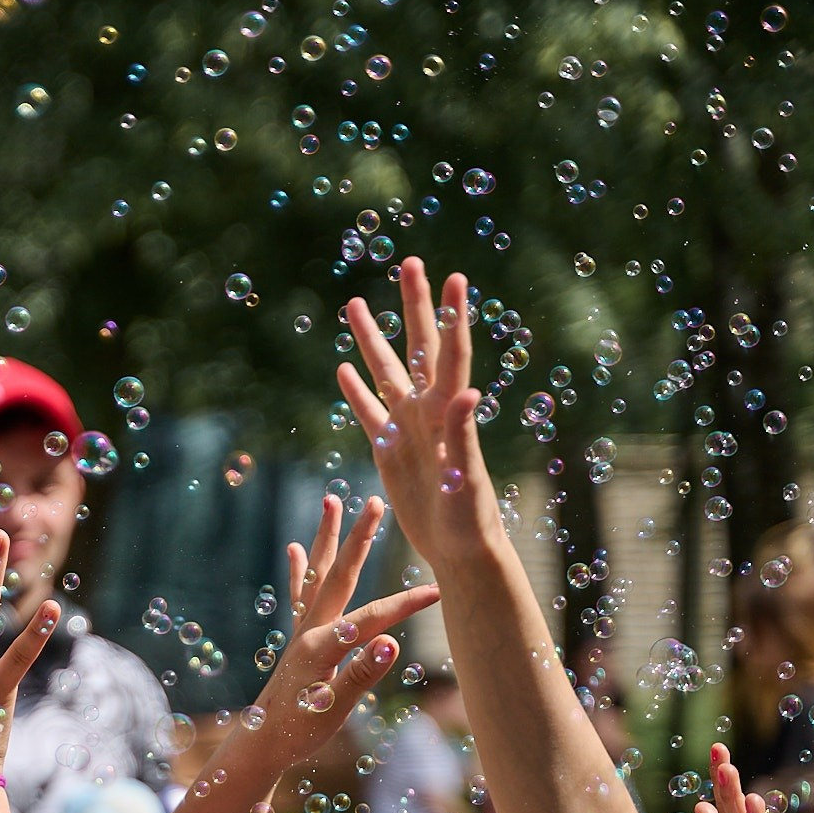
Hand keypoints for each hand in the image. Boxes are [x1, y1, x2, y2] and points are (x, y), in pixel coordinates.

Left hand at [244, 495, 439, 763]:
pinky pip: (300, 594)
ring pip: (319, 573)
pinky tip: (293, 548)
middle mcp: (311, 630)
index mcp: (322, 645)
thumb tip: (392, 644)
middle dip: (360, 537)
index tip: (441, 589)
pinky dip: (299, 570)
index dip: (407, 603)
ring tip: (330, 501)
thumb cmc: (297, 731)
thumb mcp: (334, 709)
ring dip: (327, 537)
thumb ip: (361, 675)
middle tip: (375, 501)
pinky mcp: (298, 638)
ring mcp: (303, 631)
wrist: (260, 743)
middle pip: (341, 574)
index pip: (374, 617)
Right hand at [337, 258, 506, 568]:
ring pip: (386, 372)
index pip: (451, 352)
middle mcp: (429, 411)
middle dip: (414, 305)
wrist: (458, 549)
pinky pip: (369, 412)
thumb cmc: (470, 518)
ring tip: (356, 305)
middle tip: (409, 263)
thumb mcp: (466, 475)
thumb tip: (468, 392)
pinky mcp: (389, 451)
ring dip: (373, 339)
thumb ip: (464, 433)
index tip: (453, 277)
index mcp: (449, 410)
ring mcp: (408, 428)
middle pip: (418, 347)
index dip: (451, 315)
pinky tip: (343, 368)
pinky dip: (357, 391)